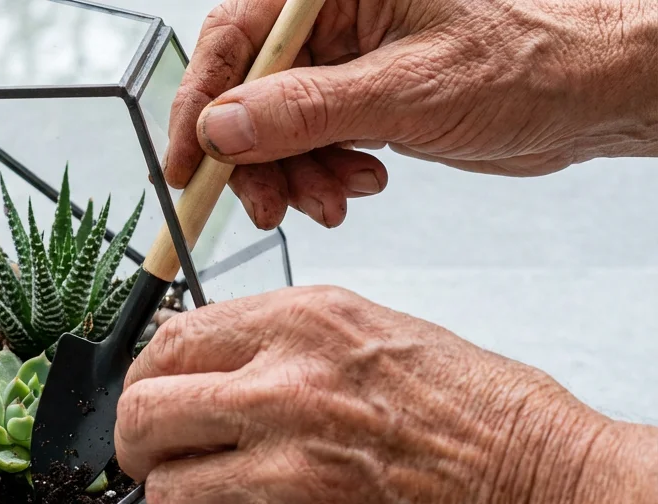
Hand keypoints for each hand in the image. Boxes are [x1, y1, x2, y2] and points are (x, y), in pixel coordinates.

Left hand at [115, 286, 611, 503]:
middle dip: (140, 447)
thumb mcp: (382, 336)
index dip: (144, 381)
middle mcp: (285, 394)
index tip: (150, 403)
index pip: (169, 342)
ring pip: (165, 498)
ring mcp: (287, 479)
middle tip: (159, 463)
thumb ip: (284, 345)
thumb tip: (200, 365)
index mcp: (305, 327)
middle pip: (142, 418)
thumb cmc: (487, 427)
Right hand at [164, 0, 657, 228]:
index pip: (236, 36)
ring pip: (275, 125)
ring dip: (291, 175)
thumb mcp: (411, 90)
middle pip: (247, 89)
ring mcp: (345, 59)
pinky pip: (310, 141)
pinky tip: (359, 184)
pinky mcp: (360, 96)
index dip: (202, 103)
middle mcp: (333, 17)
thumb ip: (309, 109)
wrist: (593, 94)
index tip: (188, 163)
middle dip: (253, 156)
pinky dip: (322, 175)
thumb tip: (225, 125)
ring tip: (331, 201)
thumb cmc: (534, 60)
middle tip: (267, 206)